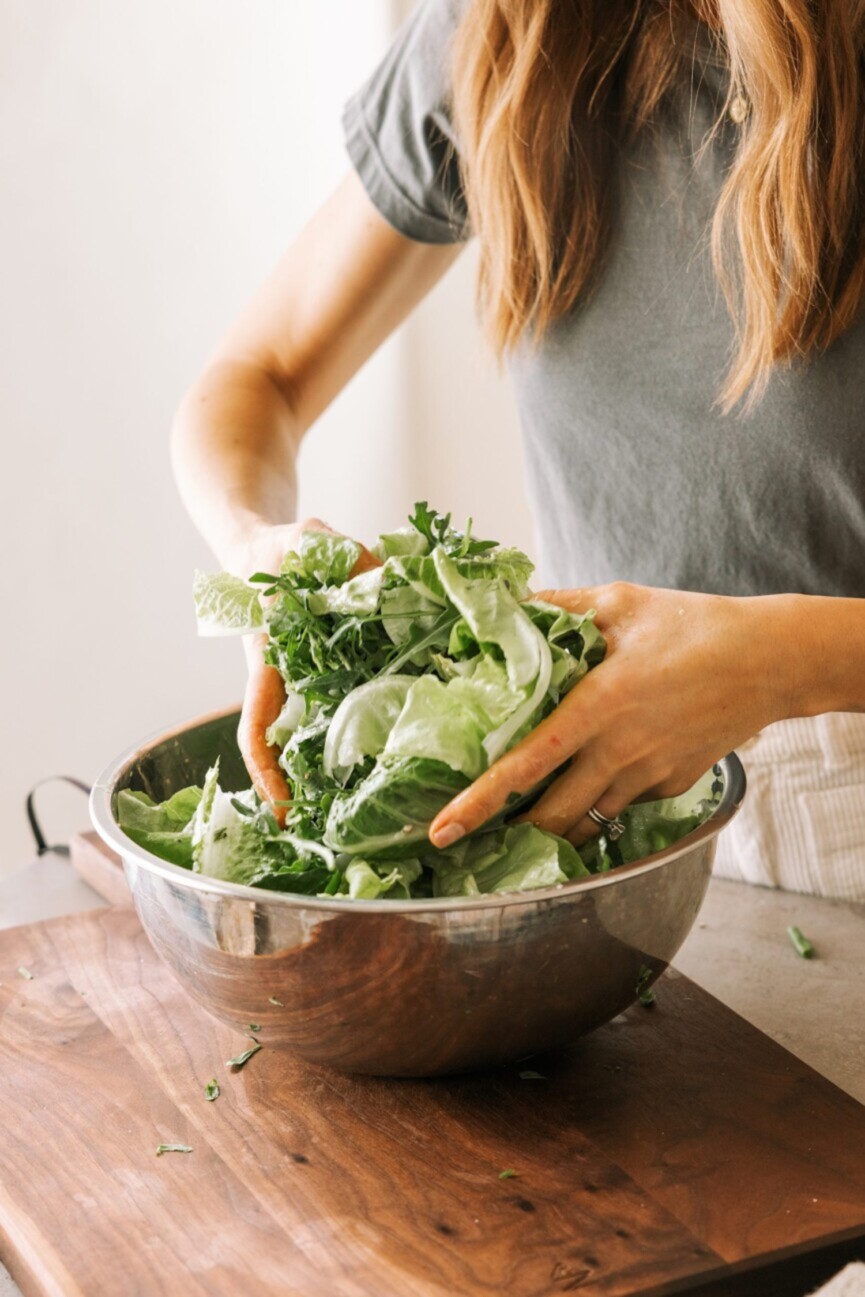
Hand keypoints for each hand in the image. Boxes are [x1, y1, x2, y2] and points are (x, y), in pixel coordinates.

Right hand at [229, 518, 380, 825]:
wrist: (266, 548)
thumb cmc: (279, 548)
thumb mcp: (307, 541)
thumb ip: (344, 557)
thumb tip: (391, 582)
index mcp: (269, 661)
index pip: (257, 725)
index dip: (266, 770)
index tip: (282, 808)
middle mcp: (290, 681)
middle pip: (295, 744)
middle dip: (316, 784)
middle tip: (351, 824)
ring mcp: (311, 679)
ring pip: (328, 729)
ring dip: (351, 759)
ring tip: (394, 793)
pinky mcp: (335, 669)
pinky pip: (356, 699)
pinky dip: (379, 714)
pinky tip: (421, 724)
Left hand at [429, 582, 797, 848]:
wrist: (771, 661)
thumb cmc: (694, 624)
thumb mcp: (619, 602)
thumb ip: (559, 607)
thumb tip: (508, 603)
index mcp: (598, 705)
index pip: (527, 763)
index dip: (481, 800)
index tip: (443, 829)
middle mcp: (619, 751)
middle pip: (552, 817)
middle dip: (511, 836)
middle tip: (473, 842)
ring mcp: (647, 775)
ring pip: (587, 820)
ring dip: (553, 827)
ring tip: (522, 825)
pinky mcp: (671, 786)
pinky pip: (622, 803)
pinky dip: (600, 799)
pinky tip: (594, 778)